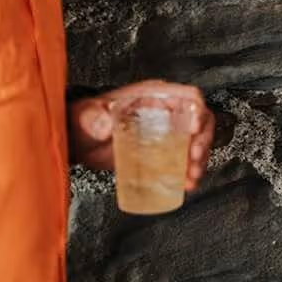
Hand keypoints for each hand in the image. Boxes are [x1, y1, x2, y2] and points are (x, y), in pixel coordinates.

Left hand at [69, 81, 214, 191]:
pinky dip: (188, 171)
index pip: (187, 97)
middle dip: (202, 141)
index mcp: (153, 96)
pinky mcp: (163, 152)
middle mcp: (166, 112)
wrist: (79, 143)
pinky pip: (183, 159)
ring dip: (198, 160)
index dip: (197, 112)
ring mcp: (167, 132)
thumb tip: (105, 122)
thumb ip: (92, 118)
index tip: (194, 130)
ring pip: (195, 141)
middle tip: (193, 159)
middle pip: (199, 120)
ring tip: (191, 177)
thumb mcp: (85, 117)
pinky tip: (186, 184)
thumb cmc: (83, 123)